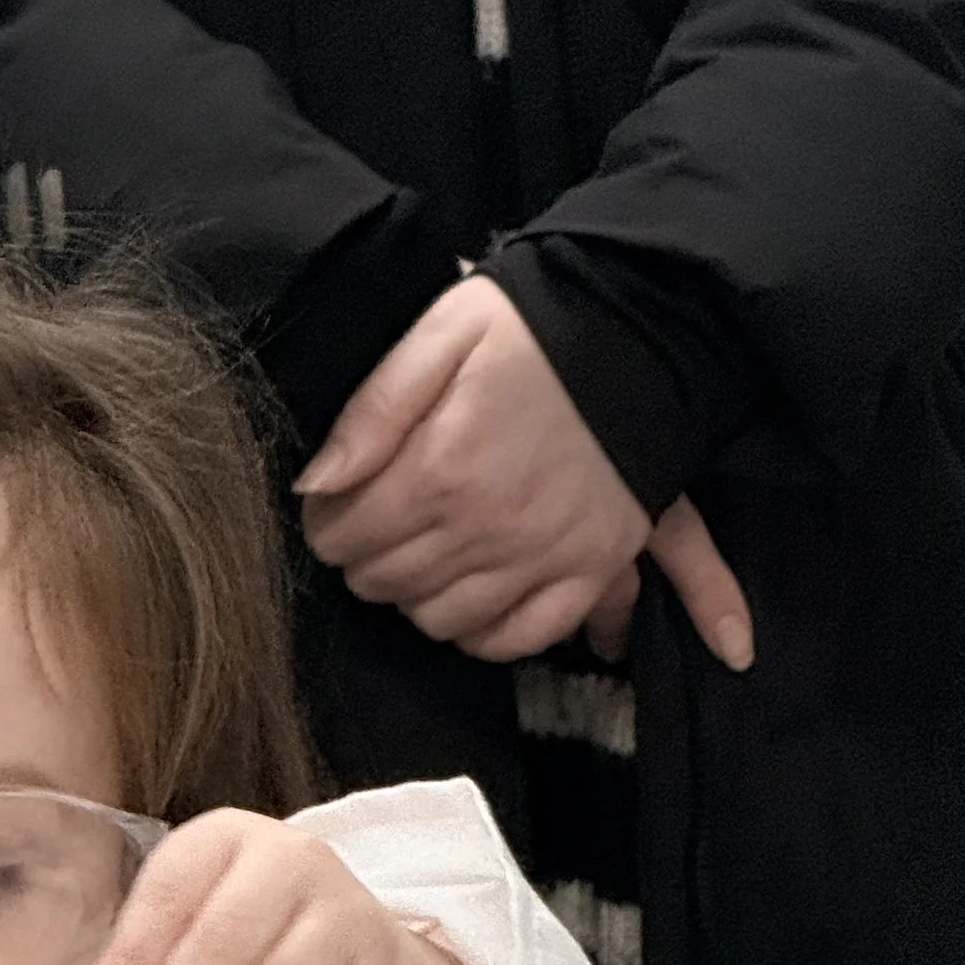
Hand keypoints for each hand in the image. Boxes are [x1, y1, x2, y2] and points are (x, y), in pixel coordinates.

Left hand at [296, 278, 753, 671]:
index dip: (328, 524)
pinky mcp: (590, 570)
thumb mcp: (444, 334)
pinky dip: (485, 633)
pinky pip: (518, 638)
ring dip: (417, 596)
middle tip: (380, 527)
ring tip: (426, 555)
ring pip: (441, 620)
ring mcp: (541, 556)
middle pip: (385, 583)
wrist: (648, 327)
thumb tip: (315, 484)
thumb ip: (373, 410)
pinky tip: (473, 601)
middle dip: (366, 559)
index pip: (343, 537)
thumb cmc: (536, 327)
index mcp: (440, 468)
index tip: (339, 505)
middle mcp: (487, 527)